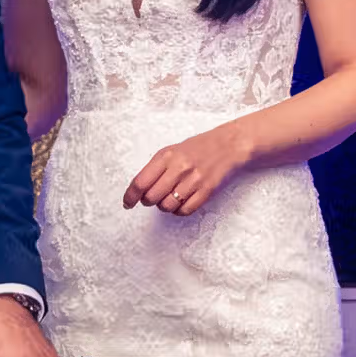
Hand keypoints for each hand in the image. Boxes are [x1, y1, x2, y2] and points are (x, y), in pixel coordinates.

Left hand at [123, 125, 249, 216]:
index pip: (140, 182)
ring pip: (167, 206)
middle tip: (152, 198)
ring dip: (164, 206)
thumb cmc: (197, 148)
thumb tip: (138, 190)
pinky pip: (185, 211)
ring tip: (169, 198)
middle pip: (152, 197)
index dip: (130, 196)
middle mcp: (179, 168)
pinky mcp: (206, 191)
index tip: (127, 204)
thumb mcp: (172, 151)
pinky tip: (180, 203)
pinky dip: (179, 211)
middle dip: (148, 201)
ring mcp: (194, 180)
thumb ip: (155, 168)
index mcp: (167, 156)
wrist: (228, 145)